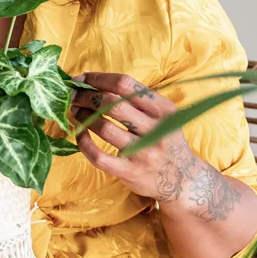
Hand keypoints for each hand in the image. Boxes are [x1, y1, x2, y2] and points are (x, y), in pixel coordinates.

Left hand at [70, 72, 241, 220]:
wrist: (183, 179)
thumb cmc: (165, 139)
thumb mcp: (164, 114)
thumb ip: (135, 98)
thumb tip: (91, 79)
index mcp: (162, 108)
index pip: (125, 84)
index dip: (98, 79)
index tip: (81, 78)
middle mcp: (155, 129)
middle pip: (111, 104)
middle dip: (86, 96)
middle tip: (73, 95)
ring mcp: (143, 152)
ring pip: (104, 128)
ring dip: (83, 116)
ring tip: (75, 111)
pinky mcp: (130, 172)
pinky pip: (99, 156)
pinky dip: (83, 142)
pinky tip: (79, 134)